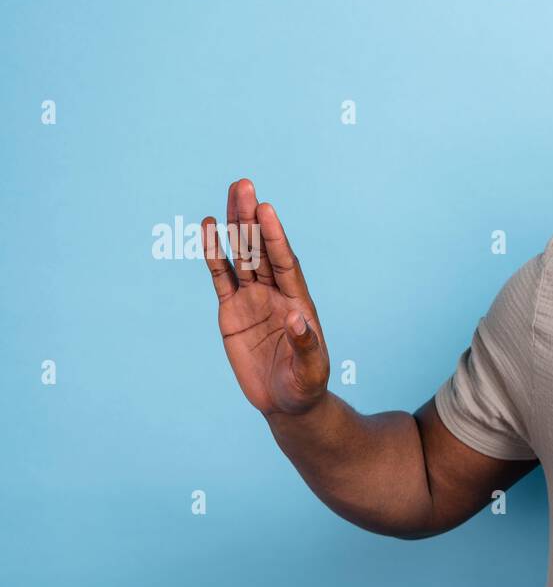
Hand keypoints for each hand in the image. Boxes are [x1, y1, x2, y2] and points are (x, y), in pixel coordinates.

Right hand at [201, 179, 328, 415]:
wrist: (287, 402)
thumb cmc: (305, 385)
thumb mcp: (311, 369)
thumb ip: (305, 344)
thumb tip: (297, 319)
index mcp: (298, 301)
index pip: (284, 262)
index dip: (275, 236)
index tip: (266, 209)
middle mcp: (275, 293)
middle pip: (261, 249)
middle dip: (251, 219)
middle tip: (243, 184)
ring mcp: (252, 298)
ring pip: (241, 255)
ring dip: (234, 226)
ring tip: (230, 194)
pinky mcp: (231, 310)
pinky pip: (221, 277)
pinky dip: (214, 255)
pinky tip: (208, 229)